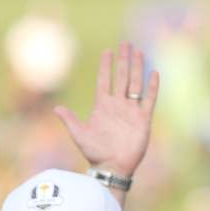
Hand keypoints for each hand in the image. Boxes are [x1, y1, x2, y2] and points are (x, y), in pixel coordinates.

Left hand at [54, 42, 159, 177]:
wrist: (112, 167)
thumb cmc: (94, 153)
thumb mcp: (79, 134)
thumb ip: (70, 120)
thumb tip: (56, 108)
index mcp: (103, 106)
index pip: (105, 80)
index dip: (106, 66)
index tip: (107, 51)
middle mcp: (118, 105)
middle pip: (122, 77)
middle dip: (124, 60)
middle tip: (126, 43)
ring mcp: (131, 111)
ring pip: (135, 84)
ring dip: (137, 68)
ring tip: (138, 52)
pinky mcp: (143, 119)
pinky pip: (149, 99)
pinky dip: (152, 87)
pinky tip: (154, 73)